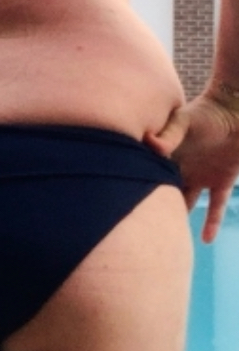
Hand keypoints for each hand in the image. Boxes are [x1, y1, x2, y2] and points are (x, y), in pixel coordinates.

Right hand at [145, 94, 238, 242]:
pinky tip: (205, 241)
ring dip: (180, 218)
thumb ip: (169, 136)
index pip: (149, 176)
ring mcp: (201, 176)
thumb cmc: (208, 110)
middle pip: (164, 193)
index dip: (138, 189)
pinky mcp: (222, 181)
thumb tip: (150, 145)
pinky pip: (217, 205)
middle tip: (139, 230)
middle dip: (155, 208)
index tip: (123, 205)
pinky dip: (212, 222)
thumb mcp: (184, 121)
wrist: (237, 108)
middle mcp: (180, 168)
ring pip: (186, 203)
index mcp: (166, 155)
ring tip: (167, 242)